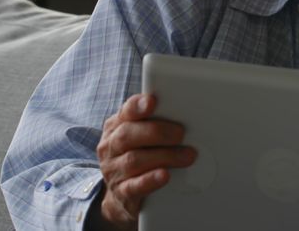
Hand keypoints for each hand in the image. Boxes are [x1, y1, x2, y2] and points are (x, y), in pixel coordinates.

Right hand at [95, 93, 196, 228]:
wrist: (121, 196)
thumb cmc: (138, 156)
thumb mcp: (140, 137)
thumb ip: (155, 122)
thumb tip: (184, 113)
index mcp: (116, 127)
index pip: (125, 112)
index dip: (137, 106)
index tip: (152, 102)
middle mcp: (110, 147)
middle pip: (128, 135)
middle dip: (157, 132)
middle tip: (181, 134)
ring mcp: (113, 171)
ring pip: (134, 160)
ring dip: (164, 156)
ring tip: (187, 156)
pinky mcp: (121, 193)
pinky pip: (133, 186)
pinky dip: (150, 180)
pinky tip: (165, 175)